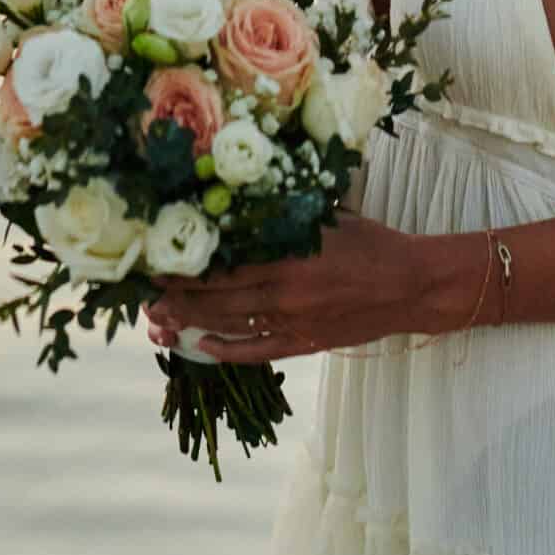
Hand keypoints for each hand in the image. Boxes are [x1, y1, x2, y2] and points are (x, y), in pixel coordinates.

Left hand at [144, 211, 432, 364]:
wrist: (409, 285)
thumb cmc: (370, 243)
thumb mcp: (326, 218)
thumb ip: (285, 217)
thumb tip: (243, 203)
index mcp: (287, 259)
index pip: (223, 266)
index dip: (187, 268)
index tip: (157, 264)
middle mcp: (284, 295)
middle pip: (217, 299)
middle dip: (178, 298)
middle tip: (145, 297)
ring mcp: (292, 324)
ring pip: (229, 326)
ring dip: (191, 324)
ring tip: (160, 323)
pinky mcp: (303, 345)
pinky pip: (255, 351)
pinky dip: (225, 351)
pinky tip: (200, 347)